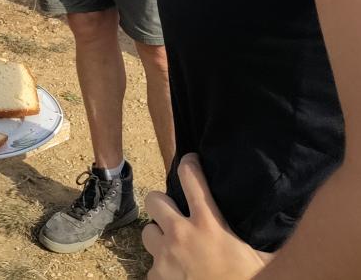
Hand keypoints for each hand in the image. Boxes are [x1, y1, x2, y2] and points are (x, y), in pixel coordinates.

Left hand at [143, 155, 270, 278]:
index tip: (190, 161)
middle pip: (154, 199)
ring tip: (172, 247)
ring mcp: (166, 256)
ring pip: (147, 232)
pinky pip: (151, 267)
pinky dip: (160, 270)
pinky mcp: (157, 278)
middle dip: (161, 205)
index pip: (191, 177)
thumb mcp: (261, 257)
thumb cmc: (251, 279)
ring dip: (158, 238)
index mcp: (208, 223)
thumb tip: (283, 223)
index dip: (189, 164)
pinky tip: (175, 275)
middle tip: (173, 215)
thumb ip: (261, 237)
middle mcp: (181, 234)